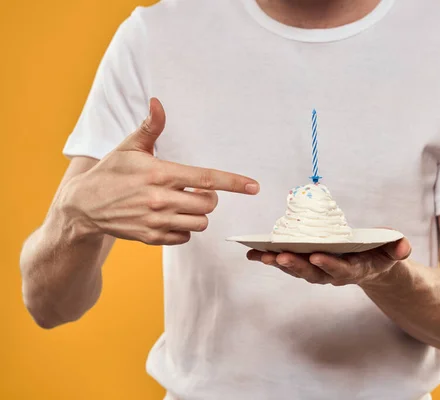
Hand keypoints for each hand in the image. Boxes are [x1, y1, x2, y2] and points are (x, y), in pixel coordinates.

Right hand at [57, 98, 259, 245]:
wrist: (83, 205)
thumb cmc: (111, 172)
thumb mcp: (130, 147)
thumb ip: (151, 127)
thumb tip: (158, 102)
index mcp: (160, 173)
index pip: (206, 178)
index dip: (234, 182)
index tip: (254, 186)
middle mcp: (160, 199)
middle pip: (209, 204)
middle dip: (208, 197)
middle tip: (193, 191)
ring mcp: (156, 221)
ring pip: (200, 223)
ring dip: (197, 214)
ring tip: (181, 204)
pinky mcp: (151, 238)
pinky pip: (185, 238)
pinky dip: (183, 230)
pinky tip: (169, 218)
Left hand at [247, 237, 411, 286]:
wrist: (374, 267)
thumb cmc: (381, 254)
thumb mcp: (393, 251)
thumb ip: (397, 248)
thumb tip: (403, 246)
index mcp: (355, 268)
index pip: (342, 269)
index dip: (330, 264)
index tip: (317, 257)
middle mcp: (334, 274)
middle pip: (313, 273)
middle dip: (296, 265)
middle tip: (280, 256)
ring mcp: (319, 272)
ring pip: (297, 270)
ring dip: (278, 263)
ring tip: (260, 255)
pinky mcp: (308, 266)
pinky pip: (288, 263)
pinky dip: (270, 259)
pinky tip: (253, 253)